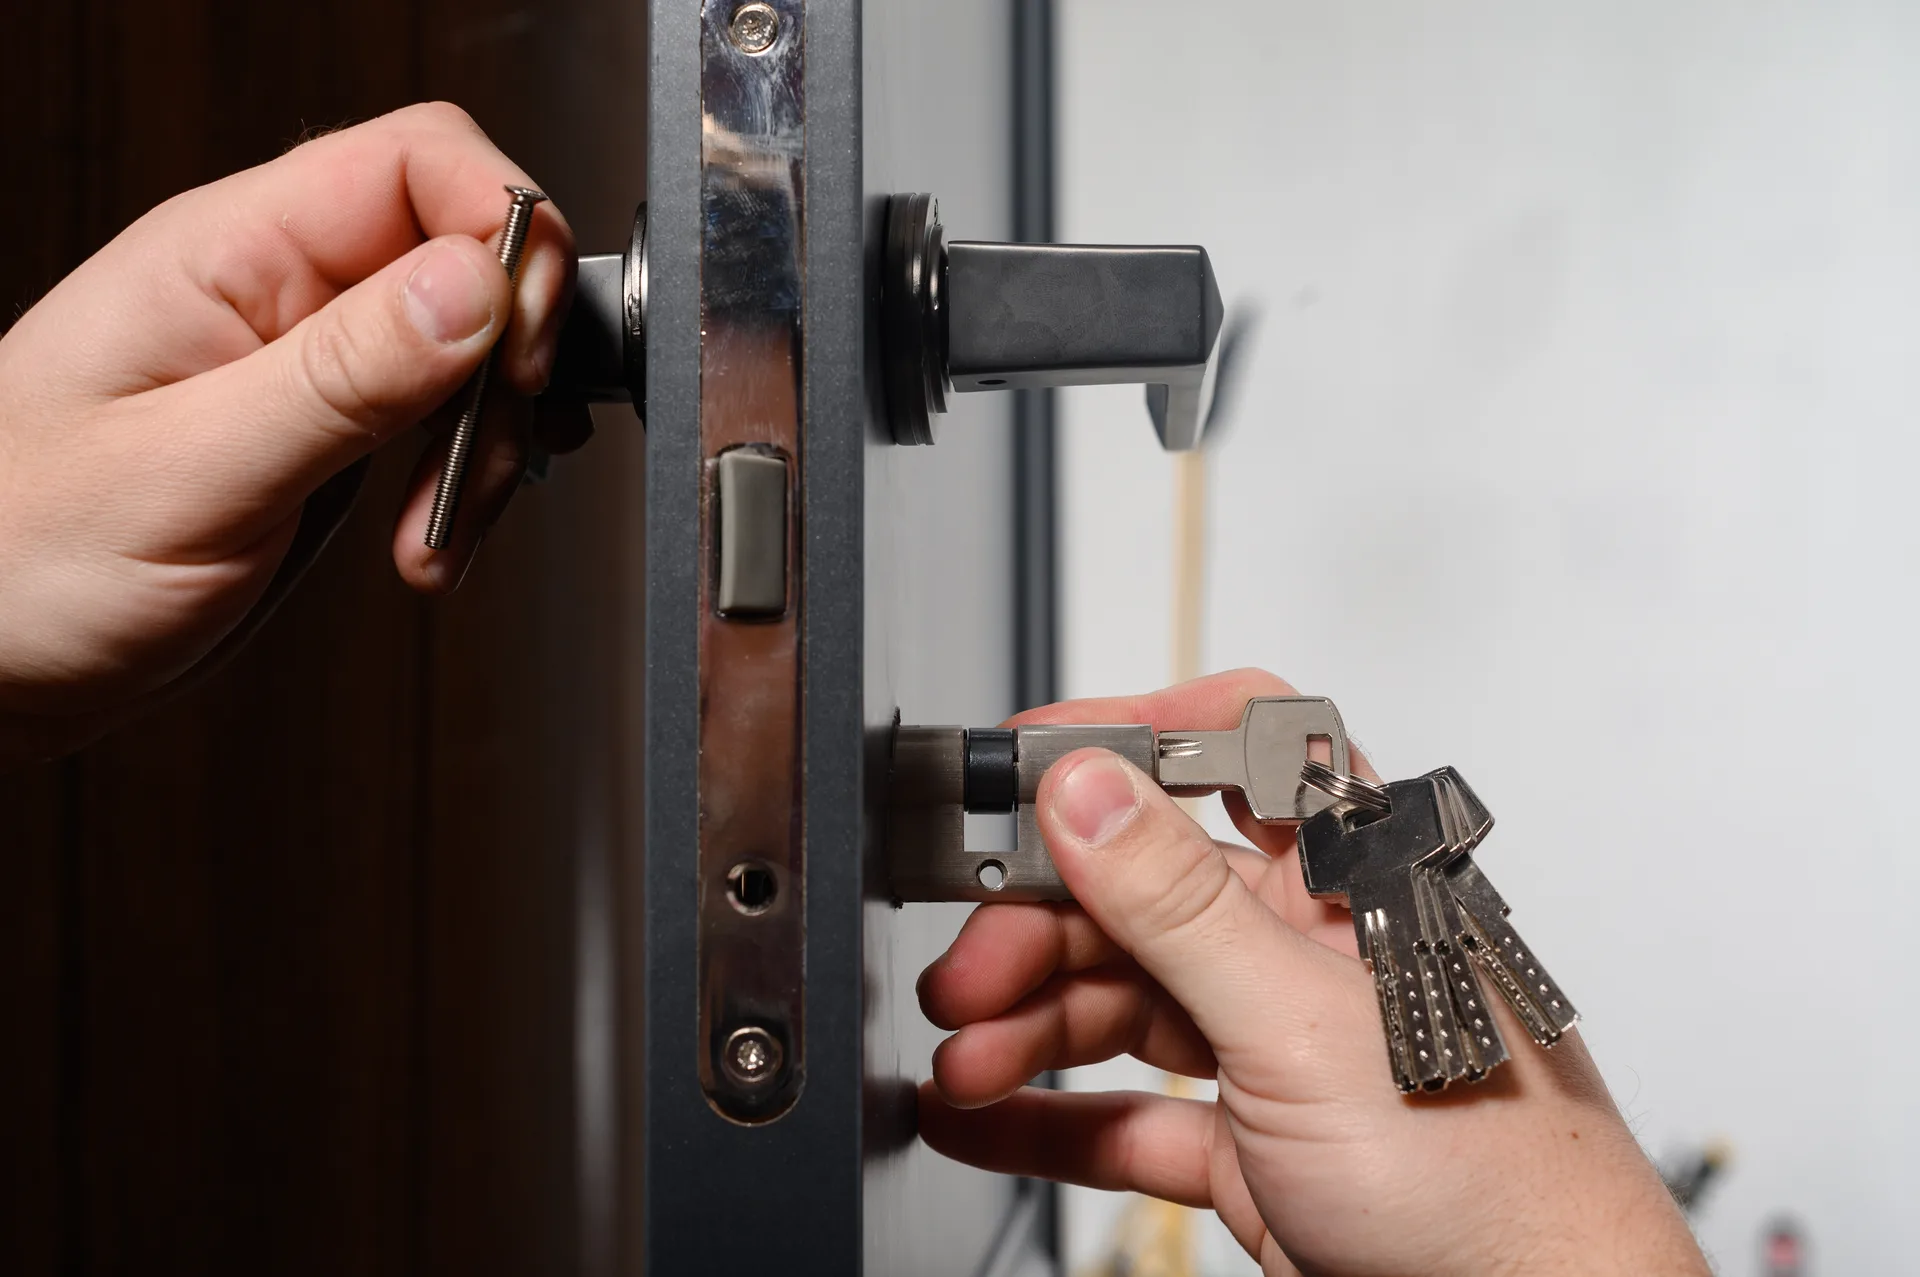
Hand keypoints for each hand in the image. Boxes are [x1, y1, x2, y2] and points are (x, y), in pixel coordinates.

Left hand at [0, 102, 586, 762]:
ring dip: (489, 440)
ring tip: (440, 529)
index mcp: (226, 253)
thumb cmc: (22, 565)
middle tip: (484, 455)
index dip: (501, 233)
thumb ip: (343, 374)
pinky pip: (443, 417)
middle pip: (466, 253)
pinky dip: (467, 479)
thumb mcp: (191, 471)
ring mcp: (306, 361)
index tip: (518, 348)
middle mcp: (274, 290)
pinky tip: (433, 537)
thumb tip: (477, 282)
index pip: (415, 162)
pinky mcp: (329, 430)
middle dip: (509, 359)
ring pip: (472, 346)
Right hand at [917, 669, 1707, 1276]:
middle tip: (965, 969)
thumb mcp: (1303, 1022)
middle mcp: (1308, 950)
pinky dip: (1049, 1117)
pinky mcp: (1252, 1143)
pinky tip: (982, 1116)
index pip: (1236, 754)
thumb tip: (1085, 789)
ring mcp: (1275, 1047)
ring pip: (1123, 1002)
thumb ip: (1180, 905)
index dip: (1130, 739)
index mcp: (1351, 880)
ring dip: (1029, 1026)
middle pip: (1142, 892)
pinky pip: (1125, 1111)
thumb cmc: (1491, 1178)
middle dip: (1040, 925)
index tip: (1023, 762)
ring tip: (964, 1060)